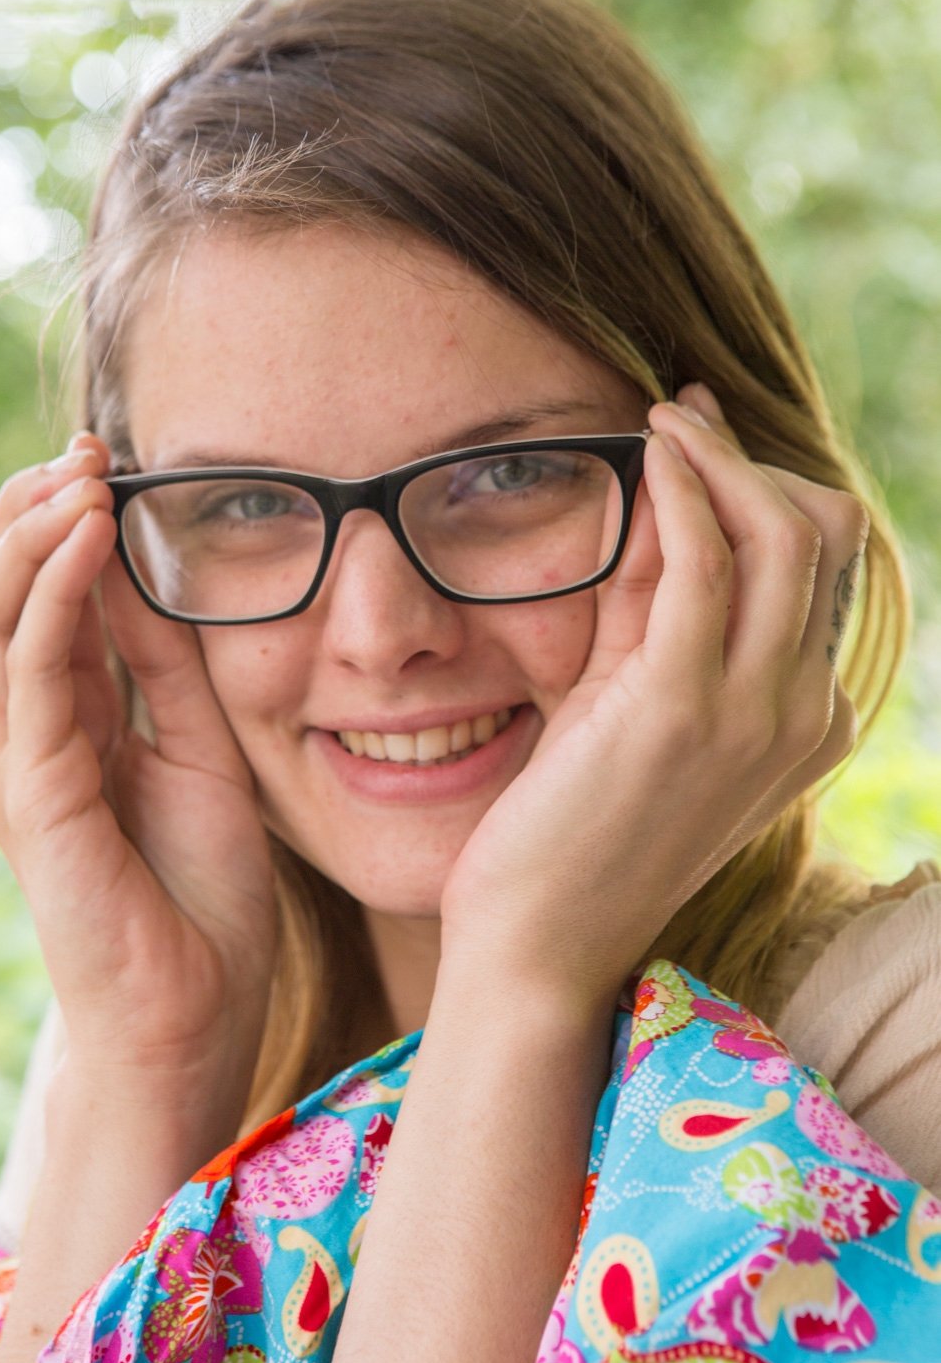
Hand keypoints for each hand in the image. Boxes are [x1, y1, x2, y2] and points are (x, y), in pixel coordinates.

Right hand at [0, 437, 276, 1120]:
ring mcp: (15, 765)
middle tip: (87, 448)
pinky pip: (29, 670)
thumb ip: (165, 665)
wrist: (194, 1014)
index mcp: (60, 726)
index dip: (60, 523)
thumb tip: (144, 566)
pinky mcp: (32, 794)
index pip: (35, 601)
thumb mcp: (199, 747)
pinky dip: (54, 593)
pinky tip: (88, 537)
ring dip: (29, 533)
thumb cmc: (198, 894)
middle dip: (29, 511)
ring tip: (80, 473)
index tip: (112, 460)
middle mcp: (20, 737)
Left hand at [438, 386, 867, 1017]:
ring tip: (662, 419)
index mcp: (809, 725)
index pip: (823, 570)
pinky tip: (648, 452)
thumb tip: (667, 493)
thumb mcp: (632, 703)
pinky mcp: (684, 709)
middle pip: (823, 536)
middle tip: (679, 422)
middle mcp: (806, 718)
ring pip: (783, 534)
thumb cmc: (573, 829)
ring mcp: (757, 716)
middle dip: (752, 462)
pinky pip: (707, 560)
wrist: (539, 944)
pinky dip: (684, 489)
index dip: (767, 488)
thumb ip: (658, 608)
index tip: (701, 440)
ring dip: (719, 458)